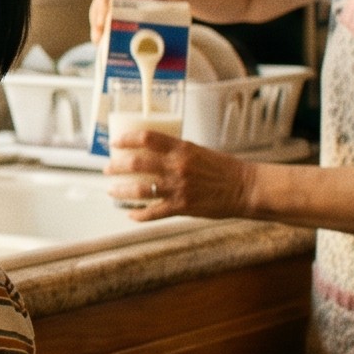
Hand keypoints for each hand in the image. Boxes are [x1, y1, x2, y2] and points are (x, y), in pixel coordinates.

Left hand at [103, 129, 253, 221]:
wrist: (246, 188)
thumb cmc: (225, 169)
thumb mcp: (198, 151)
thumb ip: (176, 152)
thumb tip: (155, 152)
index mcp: (181, 148)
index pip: (146, 138)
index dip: (126, 139)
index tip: (115, 143)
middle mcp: (177, 166)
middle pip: (136, 163)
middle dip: (116, 166)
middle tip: (107, 168)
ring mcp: (178, 188)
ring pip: (139, 189)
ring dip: (121, 191)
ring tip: (112, 191)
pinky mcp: (182, 207)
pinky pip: (153, 212)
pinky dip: (139, 215)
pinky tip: (131, 215)